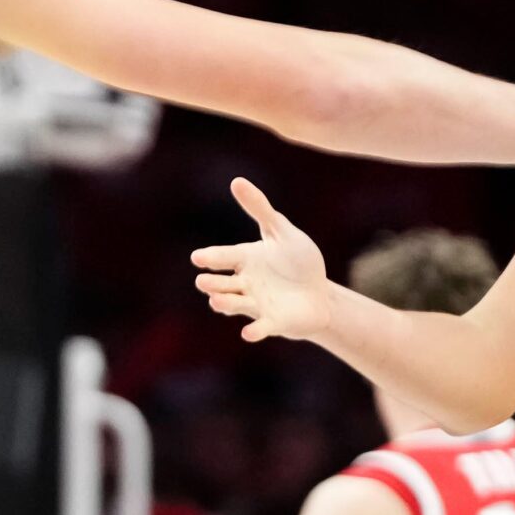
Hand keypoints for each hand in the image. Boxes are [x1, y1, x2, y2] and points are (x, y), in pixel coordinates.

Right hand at [194, 178, 333, 344]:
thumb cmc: (296, 260)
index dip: (210, 258)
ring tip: (216, 301)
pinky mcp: (272, 322)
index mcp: (245, 259)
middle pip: (223, 283)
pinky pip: (261, 327)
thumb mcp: (280, 231)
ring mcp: (257, 304)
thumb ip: (260, 208)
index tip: (197, 258)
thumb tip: (236, 180)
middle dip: (213, 284)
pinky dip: (255, 331)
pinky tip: (248, 334)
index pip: (223, 257)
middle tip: (203, 281)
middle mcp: (245, 283)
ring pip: (236, 304)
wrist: (318, 293)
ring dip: (226, 304)